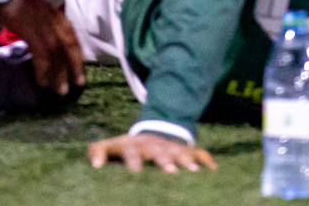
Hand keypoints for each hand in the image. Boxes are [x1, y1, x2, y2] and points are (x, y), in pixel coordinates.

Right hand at [0, 0, 84, 96]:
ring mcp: (45, 26)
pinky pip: (43, 57)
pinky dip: (44, 71)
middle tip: (78, 83)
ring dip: (60, 74)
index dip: (75, 49)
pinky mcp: (33, 33)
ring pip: (58, 54)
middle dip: (75, 65)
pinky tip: (42, 82)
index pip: (70, 32)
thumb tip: (31, 20)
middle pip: (69, 45)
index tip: (79, 62)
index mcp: (52, 10)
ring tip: (61, 90)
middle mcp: (53, 18)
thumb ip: (35, 11)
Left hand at [88, 132, 216, 173]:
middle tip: (170, 172)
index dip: (132, 162)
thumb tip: (95, 166)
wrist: (151, 133)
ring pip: (179, 152)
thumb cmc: (127, 149)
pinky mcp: (187, 150)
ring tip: (192, 171)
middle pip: (158, 153)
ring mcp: (171, 147)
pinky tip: (213, 170)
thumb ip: (98, 152)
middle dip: (163, 161)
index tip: (135, 174)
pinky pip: (199, 153)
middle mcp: (152, 146)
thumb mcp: (110, 146)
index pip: (131, 152)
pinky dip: (206, 160)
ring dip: (186, 160)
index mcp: (132, 146)